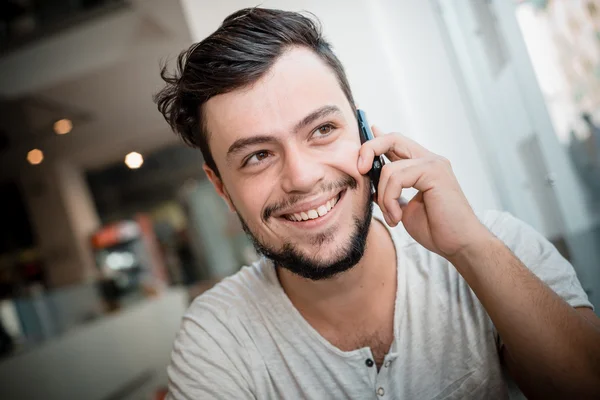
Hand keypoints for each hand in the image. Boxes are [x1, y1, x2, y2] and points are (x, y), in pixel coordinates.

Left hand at [357, 126, 492, 258]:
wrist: (458, 244)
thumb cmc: (435, 228)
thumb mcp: (403, 207)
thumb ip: (389, 190)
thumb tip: (369, 178)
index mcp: (423, 166)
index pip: (396, 142)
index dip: (376, 139)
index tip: (361, 149)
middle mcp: (429, 160)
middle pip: (392, 138)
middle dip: (369, 150)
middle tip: (360, 170)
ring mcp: (433, 163)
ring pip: (390, 168)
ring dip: (384, 196)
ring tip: (392, 216)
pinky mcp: (434, 172)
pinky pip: (397, 177)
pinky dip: (390, 200)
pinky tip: (398, 217)